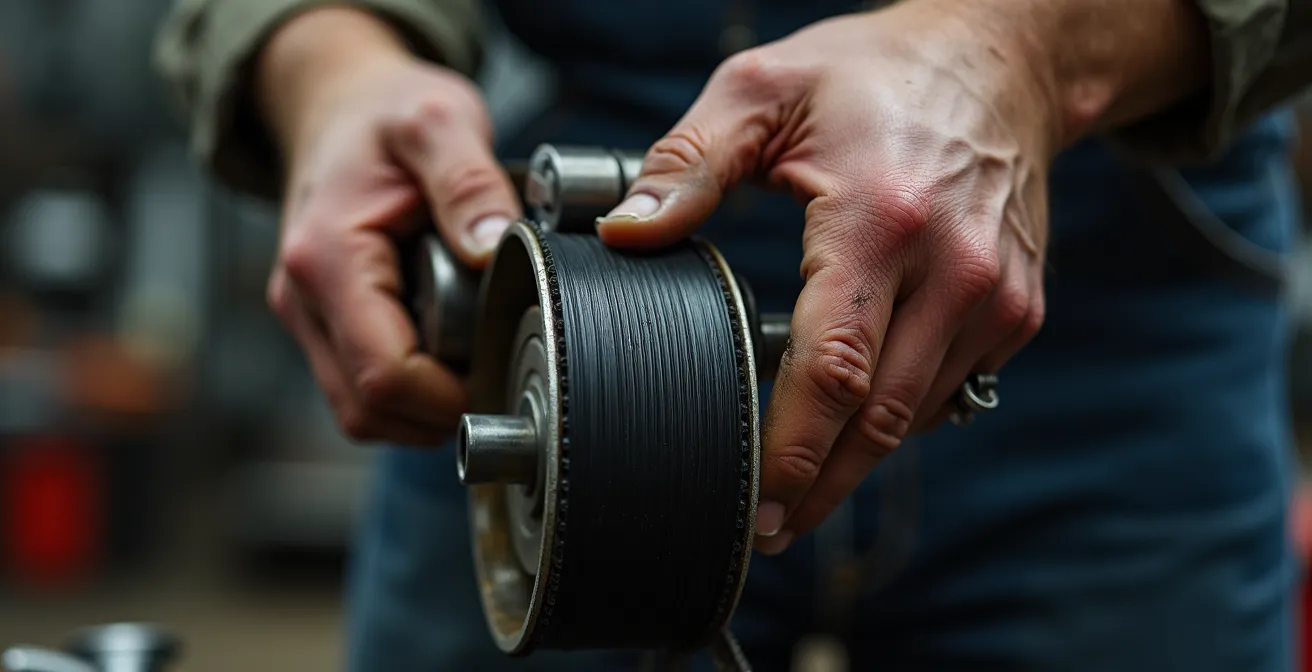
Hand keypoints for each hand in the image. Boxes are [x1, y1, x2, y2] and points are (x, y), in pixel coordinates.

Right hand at [258, 7, 520, 445]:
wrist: (338, 103)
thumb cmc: (388, 111)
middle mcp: (302, 299)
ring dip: (426, 408)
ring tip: (478, 357)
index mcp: (328, 258)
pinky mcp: (321, 325)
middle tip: (500, 369)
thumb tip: (491, 247)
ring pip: (363, 412)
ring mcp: (306, 318)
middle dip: (442, 409)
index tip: (503, 369)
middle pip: (370, 411)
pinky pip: (361, 389)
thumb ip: (468, 181)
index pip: (384, 376)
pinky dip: (411, 392)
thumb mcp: (439, 121)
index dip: (450, 396)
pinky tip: (452, 350)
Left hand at [598, 0, 1206, 553]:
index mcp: (882, 220)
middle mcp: (953, 272)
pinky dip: (897, 414)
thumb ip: (688, 164)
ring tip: (798, 484)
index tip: (756, 505)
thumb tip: (626, 233)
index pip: (834, 370)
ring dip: (855, 458)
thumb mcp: (764, 90)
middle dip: (819, 485)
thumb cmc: (874, 73)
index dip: (792, 451)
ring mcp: (995, 298)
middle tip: (767, 529)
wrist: (1001, 60)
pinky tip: (853, 419)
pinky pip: (947, 390)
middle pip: (878, 421)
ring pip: (915, 417)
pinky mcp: (1017, 310)